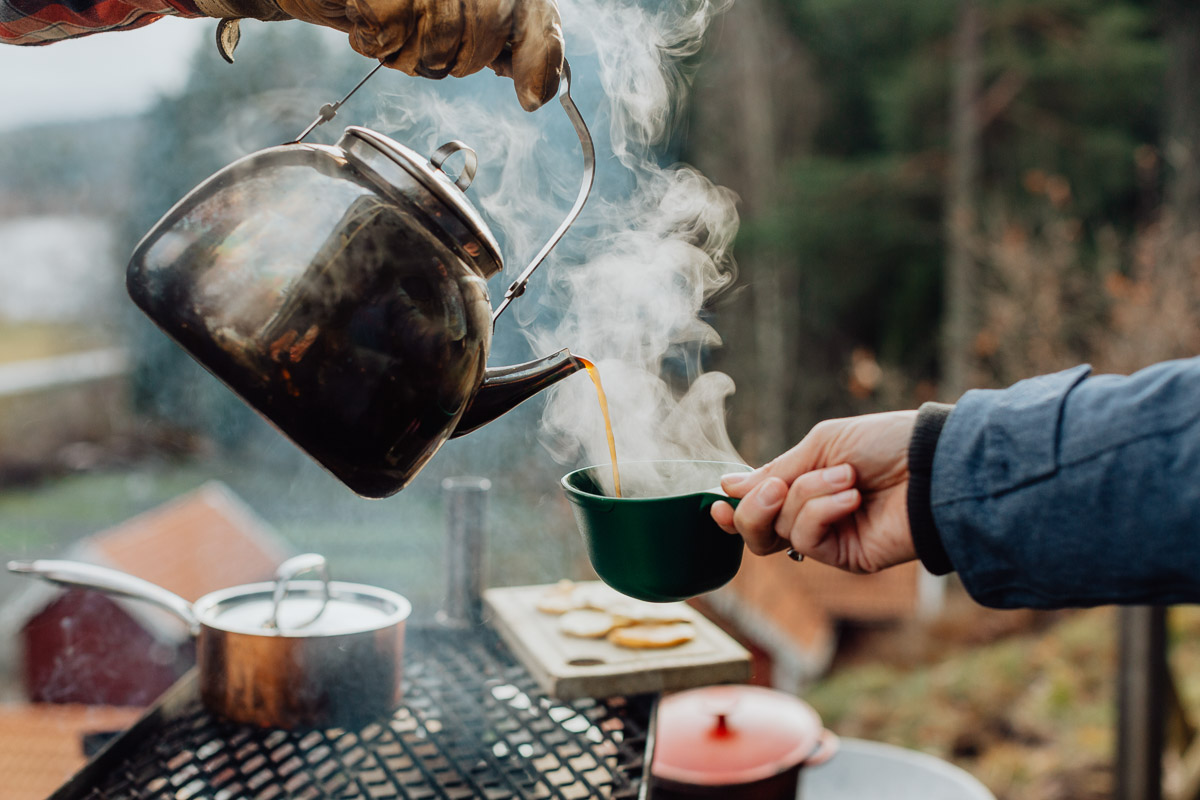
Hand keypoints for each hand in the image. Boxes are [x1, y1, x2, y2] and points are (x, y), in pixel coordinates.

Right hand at [274, 0, 562, 110]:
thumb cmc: (394, 8)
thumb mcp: (461, 29)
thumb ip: (511, 48)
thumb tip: (538, 92)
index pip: (532, 12)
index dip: (539, 55)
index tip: (531, 97)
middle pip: (485, 37)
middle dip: (458, 58)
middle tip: (426, 40)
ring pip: (438, 42)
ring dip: (412, 55)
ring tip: (397, 30)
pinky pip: (390, 38)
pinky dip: (377, 45)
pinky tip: (370, 24)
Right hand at [711, 411, 917, 573]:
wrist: (933, 464)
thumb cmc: (885, 444)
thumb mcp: (821, 445)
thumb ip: (775, 470)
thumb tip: (726, 487)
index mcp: (806, 483)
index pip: (759, 504)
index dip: (734, 507)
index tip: (716, 502)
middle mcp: (814, 514)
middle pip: (757, 531)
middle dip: (753, 510)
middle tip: (775, 488)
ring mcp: (830, 538)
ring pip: (778, 532)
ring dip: (806, 497)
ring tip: (845, 478)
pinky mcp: (846, 558)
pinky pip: (806, 541)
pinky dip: (822, 513)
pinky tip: (852, 497)